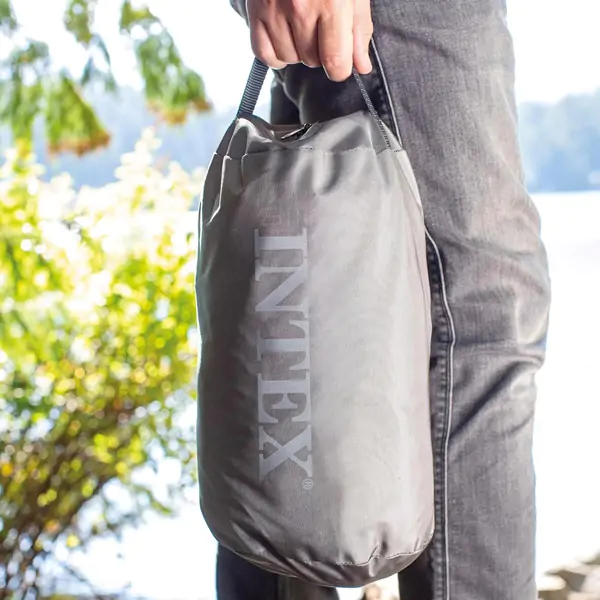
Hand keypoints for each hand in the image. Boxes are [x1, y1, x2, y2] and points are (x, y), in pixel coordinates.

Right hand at [246, 0, 372, 81]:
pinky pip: (265, 53)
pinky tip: (285, 34)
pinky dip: (276, 51)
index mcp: (330, 2)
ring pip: (290, 58)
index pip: (335, 63)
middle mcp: (300, 7)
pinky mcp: (254, 10)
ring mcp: (273, 9)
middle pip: (313, 61)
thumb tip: (361, 66)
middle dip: (321, 51)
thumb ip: (359, 28)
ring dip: (299, 49)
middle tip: (322, 25)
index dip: (341, 68)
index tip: (341, 61)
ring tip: (303, 24)